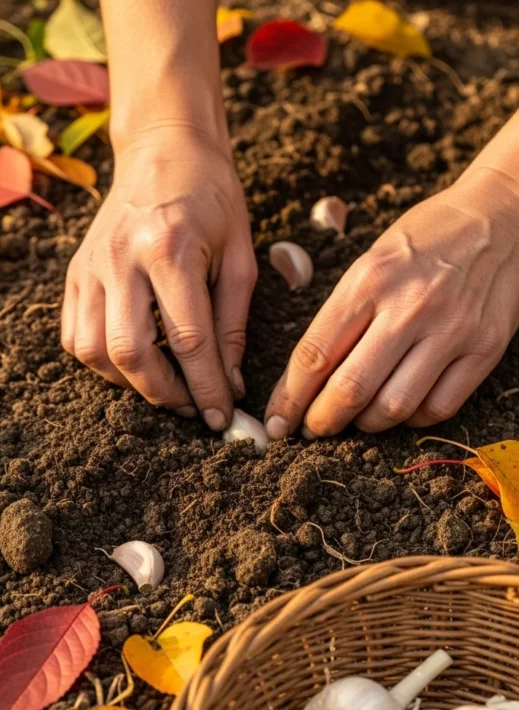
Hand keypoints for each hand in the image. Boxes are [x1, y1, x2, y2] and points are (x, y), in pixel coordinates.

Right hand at [61, 125, 256, 429]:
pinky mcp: (74, 272)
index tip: (221, 416)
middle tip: (192, 407)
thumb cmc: (213, 200)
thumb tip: (230, 384)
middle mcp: (121, 257)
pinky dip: (101, 363)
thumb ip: (233, 324)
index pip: (189, 339)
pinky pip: (75, 336)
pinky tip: (133, 362)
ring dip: (130, 383)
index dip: (207, 387)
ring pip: (94, 350)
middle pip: (130, 352)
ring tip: (165, 386)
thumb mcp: (240, 257)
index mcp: (169, 248)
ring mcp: (90, 265)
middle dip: (165, 394)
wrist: (164, 148)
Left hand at [265, 168, 518, 437]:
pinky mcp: (485, 348)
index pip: (315, 355)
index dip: (290, 399)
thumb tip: (306, 378)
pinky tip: (400, 407)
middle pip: (350, 390)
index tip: (278, 422)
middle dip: (321, 422)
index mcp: (370, 279)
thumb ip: (341, 315)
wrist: (501, 215)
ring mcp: (451, 330)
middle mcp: (410, 306)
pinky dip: (411, 419)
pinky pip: (438, 408)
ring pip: (393, 407)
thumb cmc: (424, 240)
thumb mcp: (371, 260)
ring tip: (356, 419)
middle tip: (313, 429)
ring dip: (366, 425)